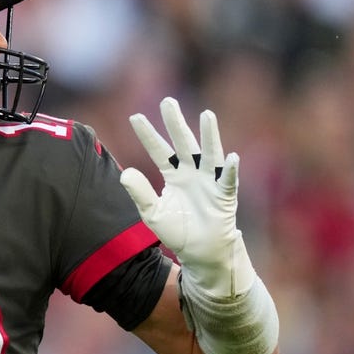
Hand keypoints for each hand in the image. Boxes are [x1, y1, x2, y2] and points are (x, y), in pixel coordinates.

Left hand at [119, 97, 254, 297]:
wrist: (200, 252)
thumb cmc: (177, 231)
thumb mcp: (152, 213)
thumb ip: (139, 193)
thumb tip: (124, 172)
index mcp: (173, 175)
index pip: (158, 150)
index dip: (147, 135)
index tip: (134, 117)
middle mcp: (191, 172)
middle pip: (182, 143)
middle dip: (175, 123)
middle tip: (167, 101)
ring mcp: (209, 181)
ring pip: (209, 153)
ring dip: (209, 135)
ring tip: (207, 115)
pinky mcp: (224, 195)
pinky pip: (227, 180)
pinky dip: (229, 169)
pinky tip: (230, 156)